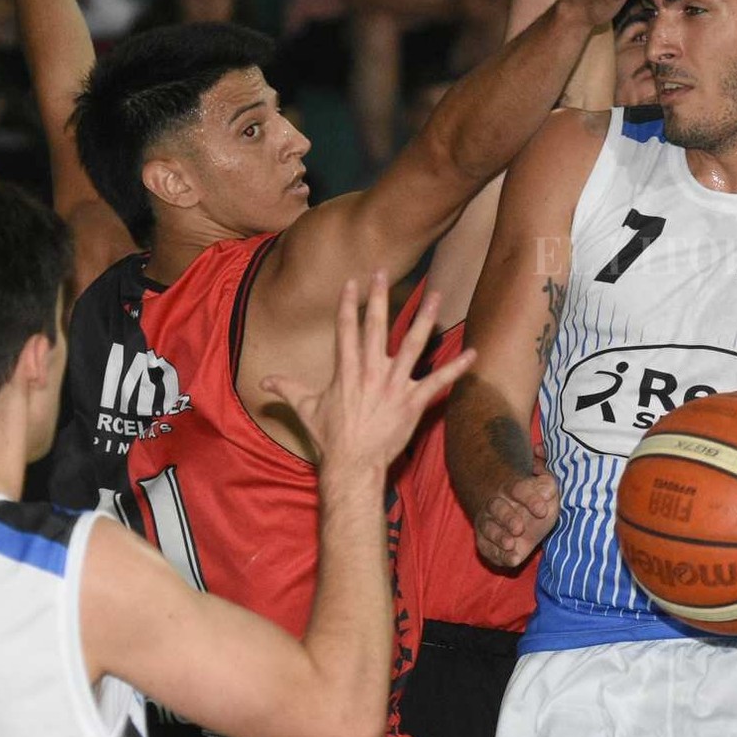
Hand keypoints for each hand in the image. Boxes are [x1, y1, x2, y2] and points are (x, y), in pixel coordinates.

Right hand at [261, 272, 475, 470]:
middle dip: (380, 297)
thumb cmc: (330, 437)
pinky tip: (472, 353)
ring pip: (413, 344)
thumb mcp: (306, 409)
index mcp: (347, 370)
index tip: (353, 281)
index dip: (349, 304)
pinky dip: (456, 368)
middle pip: (377, 326)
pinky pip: (438, 381)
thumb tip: (264, 381)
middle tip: (383, 272)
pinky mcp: (413, 402)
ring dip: (426, 318)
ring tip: (435, 295)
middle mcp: (371, 371)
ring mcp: (394, 385)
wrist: (352, 464)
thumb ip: (287, 389)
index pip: (347, 329)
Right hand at [475, 441, 559, 568]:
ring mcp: (488, 521)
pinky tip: (509, 559)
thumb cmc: (533, 497)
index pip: (520, 489)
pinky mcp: (484, 539)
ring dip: (498, 536)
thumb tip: (541, 453)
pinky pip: (485, 546)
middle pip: (498, 508)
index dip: (530, 499)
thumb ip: (545, 474)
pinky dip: (495, 553)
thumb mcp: (544, 483)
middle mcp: (497, 503)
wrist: (512, 509)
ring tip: (511, 544)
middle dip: (508, 518)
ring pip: (488, 527)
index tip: (542, 511)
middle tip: (519, 528)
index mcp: (513, 487)